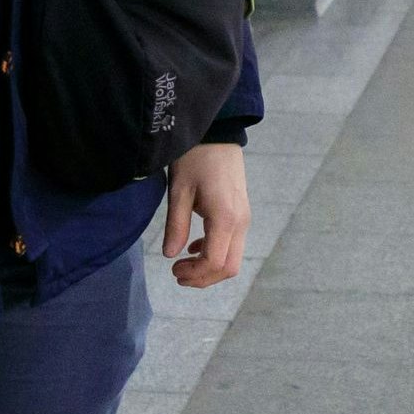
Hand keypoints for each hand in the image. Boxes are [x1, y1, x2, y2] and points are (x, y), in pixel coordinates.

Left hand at [159, 141, 250, 288]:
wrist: (217, 134)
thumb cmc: (195, 158)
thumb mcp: (179, 191)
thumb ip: (176, 225)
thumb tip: (169, 255)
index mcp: (225, 218)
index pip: (214, 261)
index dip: (194, 274)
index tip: (173, 270)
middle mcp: (240, 222)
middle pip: (229, 267)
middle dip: (204, 278)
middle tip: (178, 274)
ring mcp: (244, 218)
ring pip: (233, 259)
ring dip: (209, 268)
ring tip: (183, 264)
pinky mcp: (241, 214)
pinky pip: (233, 245)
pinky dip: (216, 254)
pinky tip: (195, 248)